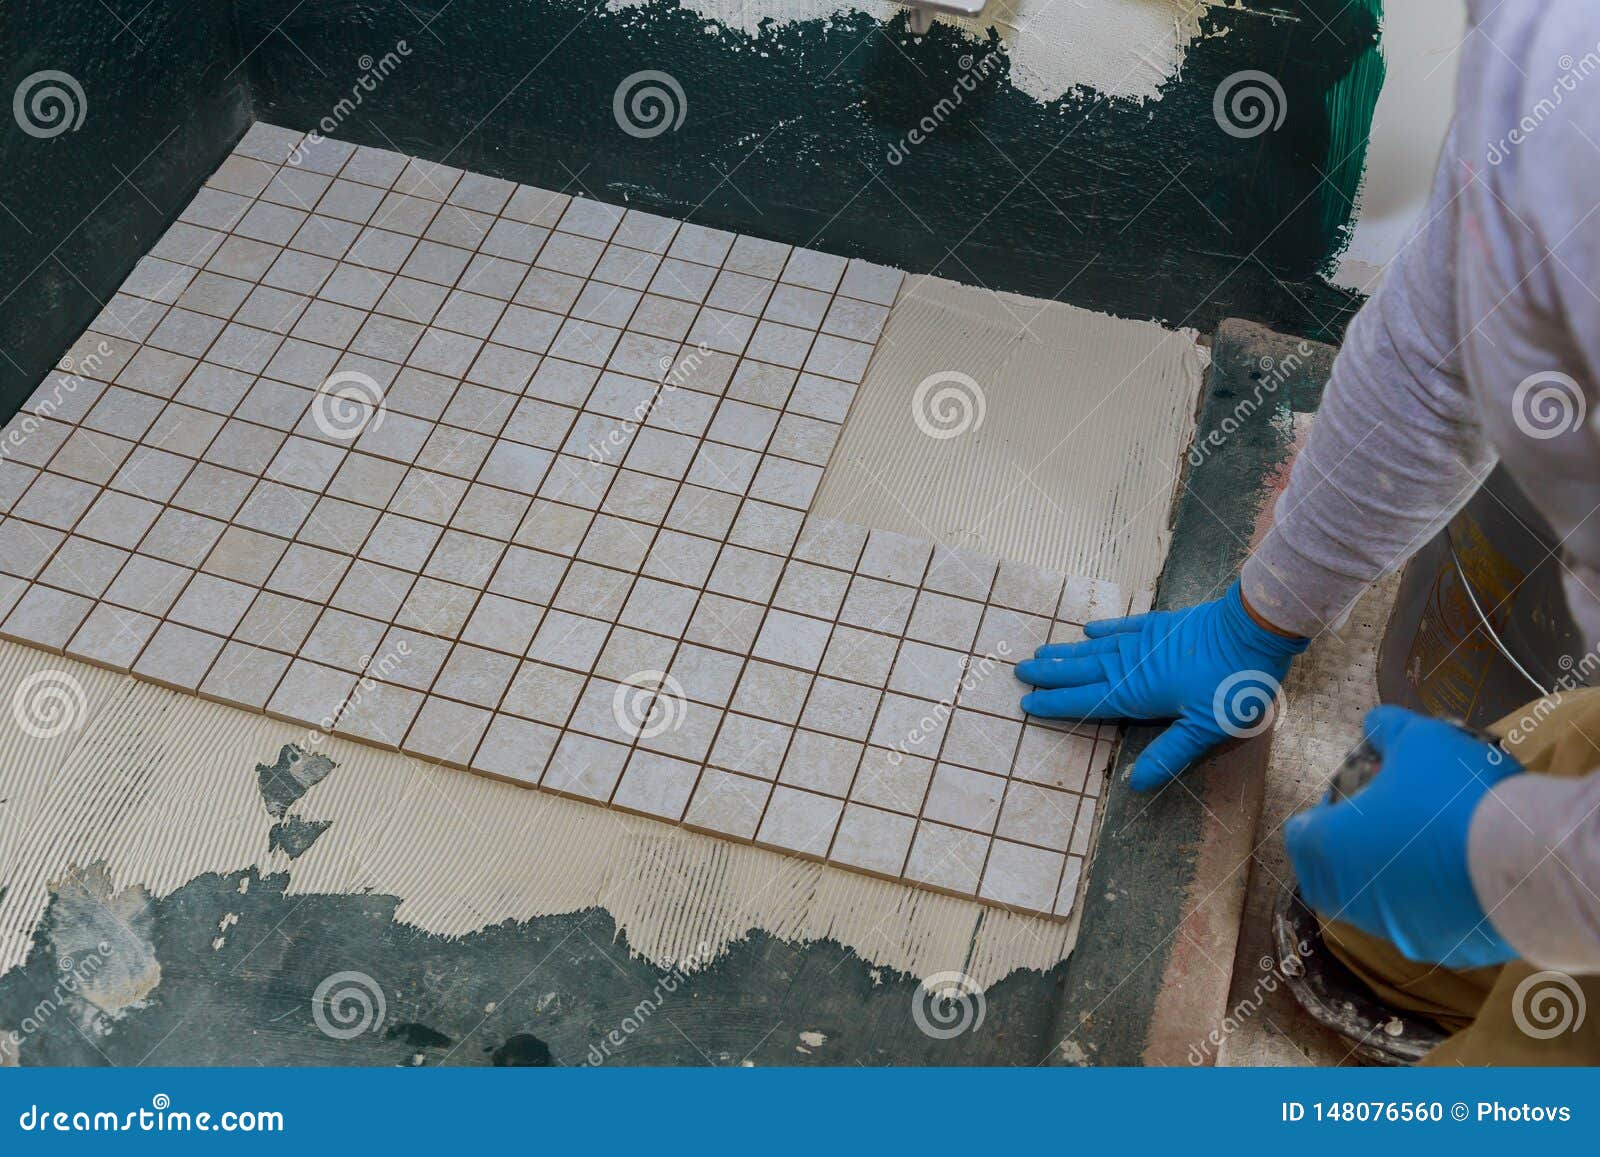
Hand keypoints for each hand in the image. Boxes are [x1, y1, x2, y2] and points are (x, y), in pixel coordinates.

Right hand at [1016, 581, 1308, 790]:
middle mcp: (1131, 664)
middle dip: (1050, 674)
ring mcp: (1143, 641)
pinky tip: (1088, 629)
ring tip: (1041, 652)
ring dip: (1067, 653)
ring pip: (1095, 648)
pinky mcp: (1160, 624)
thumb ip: (1168, 754)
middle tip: (1020, 672)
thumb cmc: (1232, 682)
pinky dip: (1103, 628)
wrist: (1253, 627)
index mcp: (1137, 693)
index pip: (1086, 701)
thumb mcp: (1206, 728)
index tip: (1027, 703)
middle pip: (1081, 672)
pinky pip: (1122, 626)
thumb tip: (1136, 784)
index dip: (1056, 704)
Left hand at [1285, 706, 1522, 967]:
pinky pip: (1425, 924)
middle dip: (1346, 852)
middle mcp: (1354, 896)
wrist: (1526, 861)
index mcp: (1332, 847)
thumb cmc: (1455, 796)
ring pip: (1376, 904)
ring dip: (1389, 877)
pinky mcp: (1442, 949)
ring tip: (1425, 846)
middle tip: (1381, 824)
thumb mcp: (1419, 740)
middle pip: (1328, 877)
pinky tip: (1460, 876)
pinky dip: (1432, 903)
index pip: (1299, 836)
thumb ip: (1388, 729)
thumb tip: (1375, 725)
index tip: (1348, 799)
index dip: (1318, 815)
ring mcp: (1397, 929)